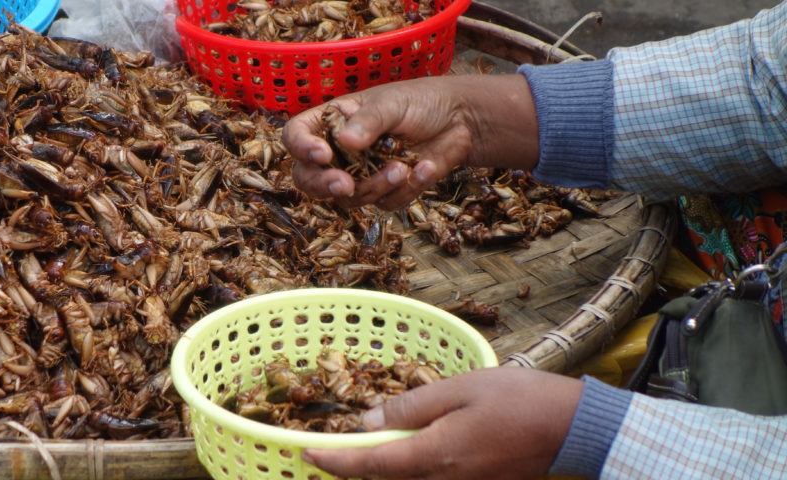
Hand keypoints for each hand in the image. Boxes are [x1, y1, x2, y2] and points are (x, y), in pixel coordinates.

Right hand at [283, 74, 539, 210]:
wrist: (462, 121)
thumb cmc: (421, 102)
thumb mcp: (392, 104)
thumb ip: (368, 121)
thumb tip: (345, 141)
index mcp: (330, 123)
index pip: (296, 136)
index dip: (301, 147)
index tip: (322, 154)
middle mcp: (338, 152)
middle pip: (309, 179)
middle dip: (325, 185)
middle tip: (345, 185)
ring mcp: (360, 175)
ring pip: (349, 198)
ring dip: (376, 186)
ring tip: (402, 167)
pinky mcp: (386, 192)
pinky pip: (385, 203)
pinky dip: (406, 189)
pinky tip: (426, 168)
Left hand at [303, 367, 581, 479]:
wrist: (575, 429)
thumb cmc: (520, 400)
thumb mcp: (461, 388)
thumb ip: (412, 406)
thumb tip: (368, 421)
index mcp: (434, 455)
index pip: (370, 465)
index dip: (335, 461)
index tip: (307, 454)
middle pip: (386, 479)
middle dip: (354, 468)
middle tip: (329, 451)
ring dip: (383, 470)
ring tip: (364, 450)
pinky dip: (410, 471)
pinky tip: (408, 451)